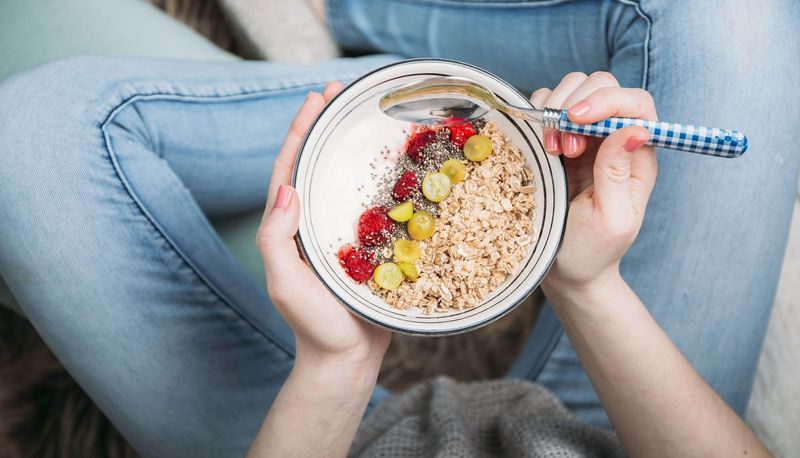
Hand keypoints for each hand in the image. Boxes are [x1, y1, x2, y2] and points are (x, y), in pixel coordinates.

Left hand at [256, 83, 390, 372]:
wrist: (347, 359)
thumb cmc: (313, 325)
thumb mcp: (285, 283)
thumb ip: (277, 239)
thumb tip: (286, 188)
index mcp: (291, 225)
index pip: (290, 168)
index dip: (301, 131)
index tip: (315, 99)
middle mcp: (315, 221)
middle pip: (318, 163)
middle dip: (326, 125)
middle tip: (342, 91)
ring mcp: (343, 231)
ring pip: (346, 179)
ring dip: (354, 145)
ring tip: (368, 115)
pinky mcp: (370, 244)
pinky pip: (376, 204)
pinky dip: (383, 178)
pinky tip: (400, 162)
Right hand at [532, 72, 657, 291]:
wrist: (566, 268)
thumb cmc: (592, 250)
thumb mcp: (610, 219)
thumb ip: (619, 173)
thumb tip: (635, 130)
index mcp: (637, 157)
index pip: (636, 103)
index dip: (607, 100)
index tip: (575, 119)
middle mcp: (613, 138)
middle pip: (604, 84)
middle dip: (575, 104)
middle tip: (562, 147)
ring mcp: (584, 135)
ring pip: (574, 87)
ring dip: (554, 109)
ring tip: (551, 149)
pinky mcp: (557, 138)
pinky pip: (547, 104)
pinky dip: (537, 114)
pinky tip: (540, 144)